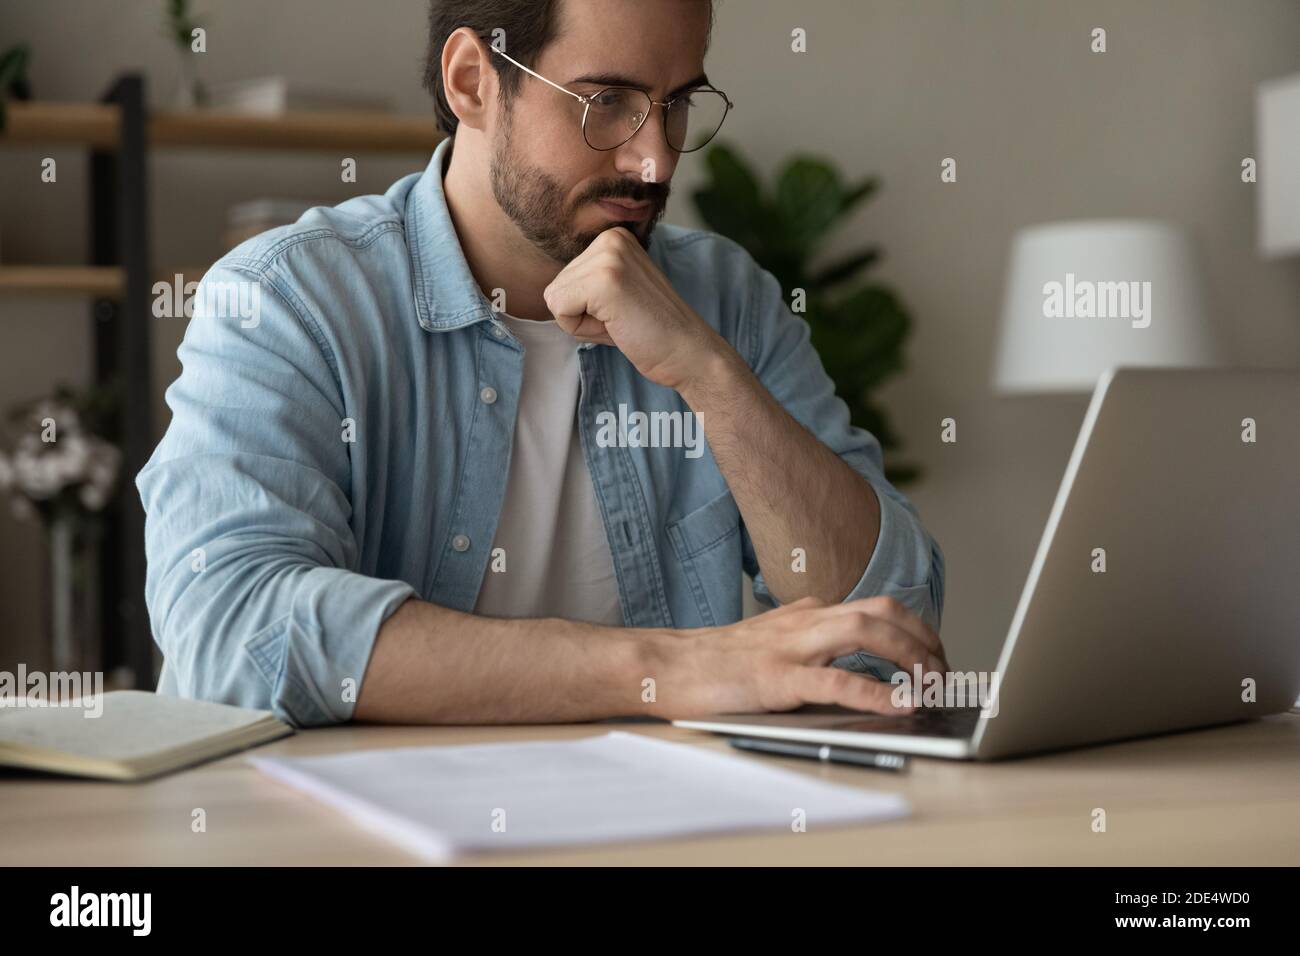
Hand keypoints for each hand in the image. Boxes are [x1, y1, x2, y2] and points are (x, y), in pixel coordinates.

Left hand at [542, 226, 728, 391]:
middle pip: (556, 287)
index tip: (622, 311)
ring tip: (622, 321)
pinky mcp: (604, 279)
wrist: (688, 352)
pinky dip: (584, 329)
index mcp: (613, 237)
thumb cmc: (650, 331)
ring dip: (584, 323)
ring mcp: (608, 256)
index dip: (586, 307)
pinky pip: (560, 310)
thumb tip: (546, 288)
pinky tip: (618, 325)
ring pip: (555, 299)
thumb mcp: (615, 293)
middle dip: (582, 314)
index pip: (563, 278)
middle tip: (623, 319)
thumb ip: (587, 282)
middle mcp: (610, 238)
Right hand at [657, 595, 949, 718]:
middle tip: (945, 672)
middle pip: (882, 611)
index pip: (876, 609)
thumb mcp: (771, 641)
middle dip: (924, 638)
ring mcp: (791, 647)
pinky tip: (899, 704)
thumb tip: (854, 664)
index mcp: (807, 614)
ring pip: (866, 632)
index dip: (916, 630)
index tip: (936, 657)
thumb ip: (809, 643)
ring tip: (933, 683)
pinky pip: (835, 681)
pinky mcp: (776, 677)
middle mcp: (805, 622)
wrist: (666, 665)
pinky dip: (875, 692)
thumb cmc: (715, 661)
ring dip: (910, 655)